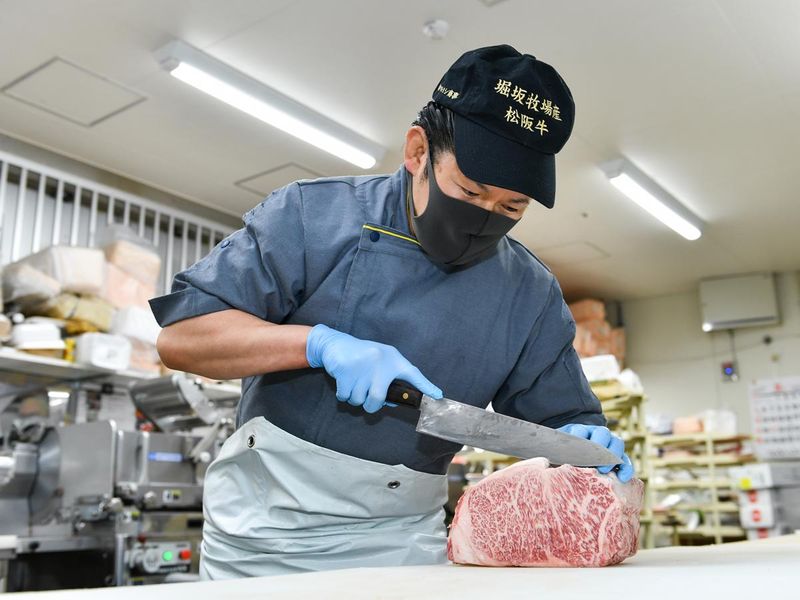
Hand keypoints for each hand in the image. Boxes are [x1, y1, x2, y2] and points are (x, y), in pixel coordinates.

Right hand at [306, 324, 441, 412]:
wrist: (335, 343)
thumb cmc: (361, 356)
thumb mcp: (379, 362)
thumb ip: (388, 380)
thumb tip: (394, 403)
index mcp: (392, 359)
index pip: (412, 373)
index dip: (425, 385)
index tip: (438, 395)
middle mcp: (380, 361)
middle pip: (377, 399)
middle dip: (371, 406)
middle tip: (368, 401)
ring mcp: (362, 366)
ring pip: (359, 400)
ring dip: (354, 399)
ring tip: (354, 384)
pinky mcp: (345, 371)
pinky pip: (345, 396)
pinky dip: (343, 395)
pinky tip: (344, 382)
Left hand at [557, 424, 634, 482]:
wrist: (572, 459)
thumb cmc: (562, 456)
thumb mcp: (556, 452)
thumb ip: (554, 453)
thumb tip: (544, 461)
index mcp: (579, 431)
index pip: (581, 430)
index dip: (580, 436)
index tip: (578, 444)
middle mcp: (596, 434)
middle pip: (603, 433)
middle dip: (599, 446)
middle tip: (594, 460)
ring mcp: (608, 445)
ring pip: (617, 443)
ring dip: (613, 456)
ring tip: (606, 470)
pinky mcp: (617, 458)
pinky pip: (626, 461)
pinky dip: (626, 468)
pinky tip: (623, 478)